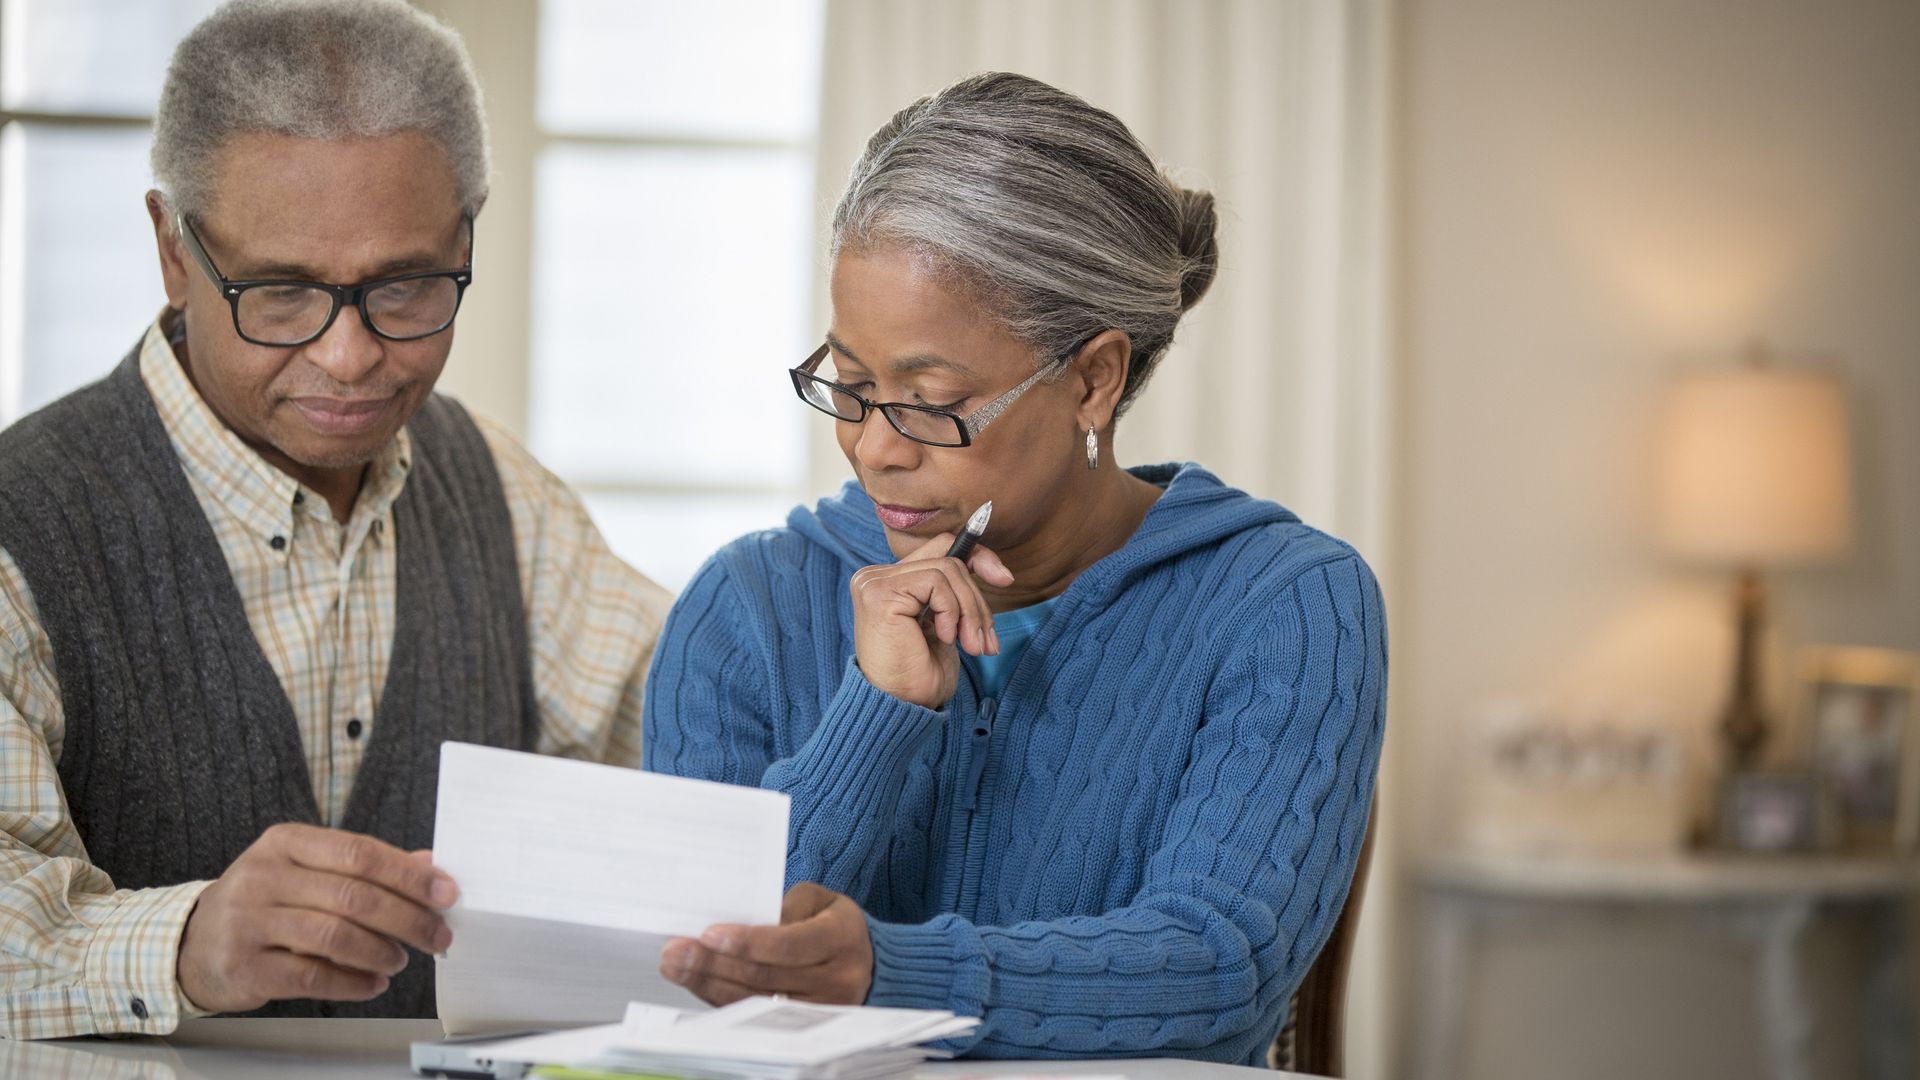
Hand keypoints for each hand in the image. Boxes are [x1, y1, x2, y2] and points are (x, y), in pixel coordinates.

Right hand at [175, 824, 457, 1012]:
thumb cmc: (266, 902)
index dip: (409, 874)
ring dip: (380, 951)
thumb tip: (429, 865)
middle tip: (437, 936)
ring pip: (334, 936)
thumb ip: (365, 867)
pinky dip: (352, 982)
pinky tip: (373, 983)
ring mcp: (248, 922)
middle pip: (352, 896)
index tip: (446, 893)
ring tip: (400, 960)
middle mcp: (263, 877)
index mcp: (285, 842)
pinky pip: (312, 976)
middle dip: (407, 918)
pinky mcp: (244, 967)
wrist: (193, 944)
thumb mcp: (307, 870)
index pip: (359, 853)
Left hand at [659, 883, 872, 1005]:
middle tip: (676, 951)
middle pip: (766, 977)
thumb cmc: (832, 921)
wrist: (865, 959)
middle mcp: (836, 980)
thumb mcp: (816, 899)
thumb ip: (781, 908)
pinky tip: (697, 982)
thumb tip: (734, 925)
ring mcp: (820, 1010)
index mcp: (841, 939)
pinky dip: (722, 997)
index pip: (790, 945)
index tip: (709, 933)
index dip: (748, 942)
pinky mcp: (800, 1024)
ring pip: (755, 1000)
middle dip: (715, 964)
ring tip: (676, 966)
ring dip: (709, 983)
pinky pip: (755, 1012)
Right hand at [850, 533, 1013, 707]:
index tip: (1005, 579)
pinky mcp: (880, 593)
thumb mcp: (947, 624)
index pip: (941, 547)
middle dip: (977, 600)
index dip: (978, 557)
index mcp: (890, 581)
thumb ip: (955, 592)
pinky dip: (951, 611)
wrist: (902, 708)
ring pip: (947, 570)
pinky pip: (936, 582)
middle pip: (949, 559)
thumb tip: (995, 567)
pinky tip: (944, 638)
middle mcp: (876, 576)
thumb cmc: (921, 674)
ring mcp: (875, 582)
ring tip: (971, 646)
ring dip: (970, 611)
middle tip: (985, 642)